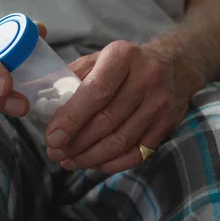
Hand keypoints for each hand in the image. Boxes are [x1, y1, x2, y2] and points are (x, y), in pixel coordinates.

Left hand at [45, 40, 204, 173]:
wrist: (176, 63)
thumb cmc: (127, 63)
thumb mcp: (100, 57)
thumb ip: (73, 76)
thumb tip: (43, 100)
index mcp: (123, 56)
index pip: (95, 92)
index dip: (71, 118)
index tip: (52, 137)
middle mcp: (146, 78)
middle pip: (106, 121)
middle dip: (76, 143)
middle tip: (55, 153)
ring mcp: (160, 103)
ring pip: (121, 141)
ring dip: (91, 157)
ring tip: (69, 161)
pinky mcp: (168, 123)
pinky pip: (138, 153)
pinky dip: (113, 164)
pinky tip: (95, 164)